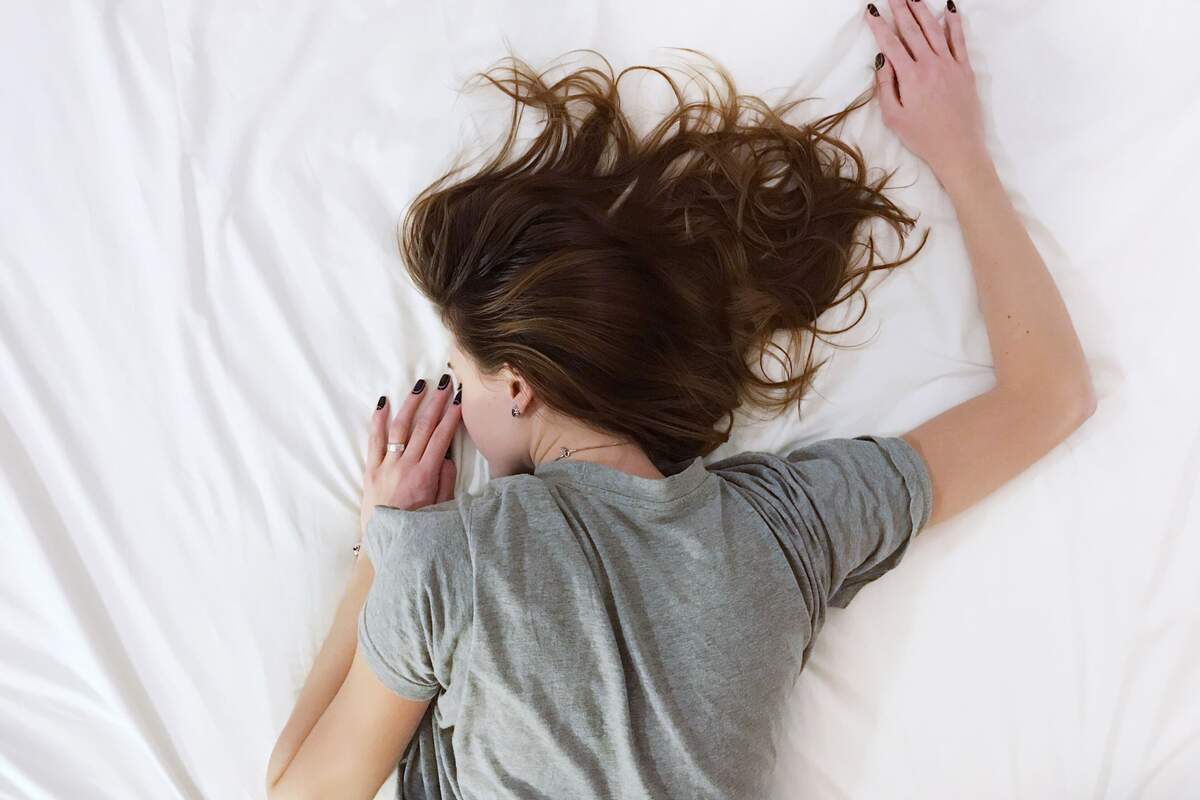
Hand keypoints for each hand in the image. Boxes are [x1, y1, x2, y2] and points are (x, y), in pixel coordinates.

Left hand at [360, 378, 460, 533]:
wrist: (385, 544)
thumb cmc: (416, 530)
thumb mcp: (440, 509)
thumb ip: (445, 481)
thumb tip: (448, 457)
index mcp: (425, 475)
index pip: (442, 437)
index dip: (452, 416)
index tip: (459, 399)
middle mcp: (405, 466)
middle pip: (423, 427)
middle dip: (436, 402)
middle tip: (445, 383)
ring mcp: (386, 466)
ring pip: (400, 428)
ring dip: (411, 404)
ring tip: (419, 386)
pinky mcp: (370, 470)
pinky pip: (374, 441)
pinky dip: (378, 421)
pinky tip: (383, 403)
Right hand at [866, 0, 988, 184]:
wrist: (958, 148)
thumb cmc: (923, 137)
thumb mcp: (893, 118)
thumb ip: (885, 87)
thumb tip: (881, 62)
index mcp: (910, 76)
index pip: (891, 44)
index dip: (879, 26)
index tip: (871, 12)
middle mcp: (930, 64)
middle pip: (912, 30)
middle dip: (900, 9)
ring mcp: (950, 65)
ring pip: (934, 30)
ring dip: (922, 10)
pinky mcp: (965, 70)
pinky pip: (959, 40)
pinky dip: (954, 23)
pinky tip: (948, 10)